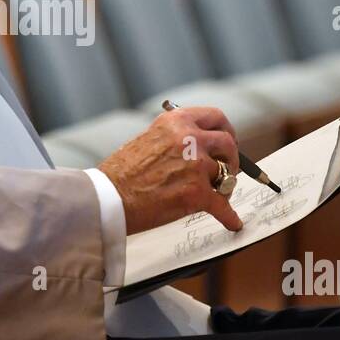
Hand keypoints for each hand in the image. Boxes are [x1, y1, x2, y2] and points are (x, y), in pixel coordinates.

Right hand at [97, 106, 242, 235]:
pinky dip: (228, 217)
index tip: (227, 141)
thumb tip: (198, 148)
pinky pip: (223, 206)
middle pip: (228, 145)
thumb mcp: (150, 138)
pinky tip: (231, 222)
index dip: (226, 131)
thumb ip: (176, 138)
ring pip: (226, 176)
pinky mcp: (197, 193)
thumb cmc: (121, 172)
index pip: (215, 117)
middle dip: (231, 160)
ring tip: (216, 197)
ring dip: (223, 188)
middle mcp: (189, 138)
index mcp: (176, 122)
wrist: (108, 196)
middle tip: (227, 171)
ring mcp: (196, 165)